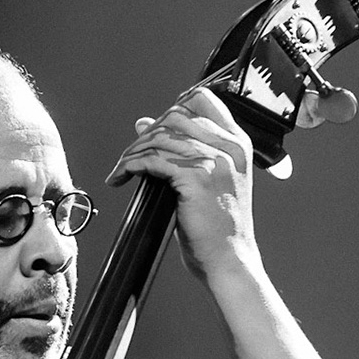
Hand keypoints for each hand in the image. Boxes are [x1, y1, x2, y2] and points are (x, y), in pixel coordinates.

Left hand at [105, 87, 256, 278]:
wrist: (230, 259)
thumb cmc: (220, 227)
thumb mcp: (207, 181)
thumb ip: (183, 150)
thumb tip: (145, 124)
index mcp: (236, 143)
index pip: (202, 99)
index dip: (172, 107)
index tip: (154, 126)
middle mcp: (228, 146)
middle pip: (175, 115)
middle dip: (146, 133)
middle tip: (132, 154)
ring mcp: (213, 160)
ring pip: (160, 136)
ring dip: (133, 152)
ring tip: (122, 169)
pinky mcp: (196, 178)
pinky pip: (152, 160)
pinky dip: (130, 166)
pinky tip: (122, 177)